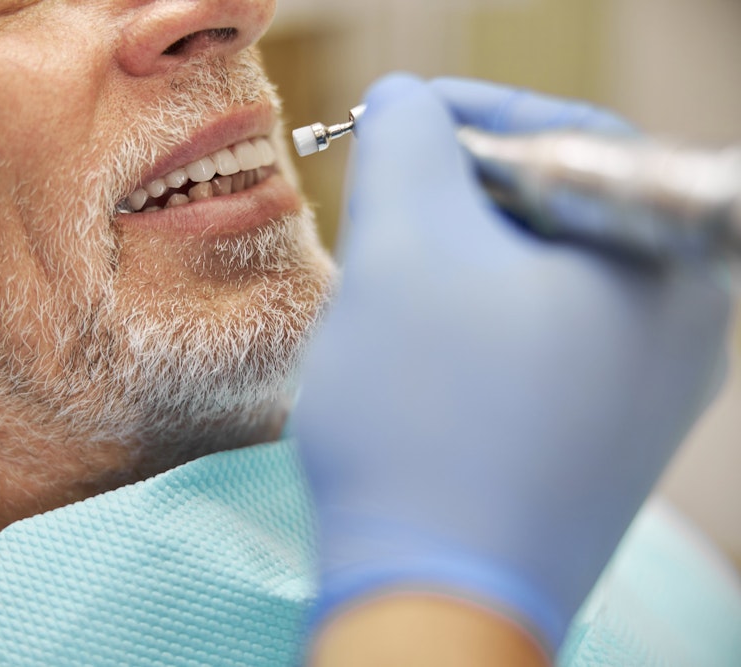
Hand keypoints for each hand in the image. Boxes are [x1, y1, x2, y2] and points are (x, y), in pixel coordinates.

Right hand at [292, 74, 732, 651]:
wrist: (439, 599)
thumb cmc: (423, 417)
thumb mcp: (403, 248)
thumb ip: (406, 141)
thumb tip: (404, 100)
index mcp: (668, 264)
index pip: (573, 140)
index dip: (473, 111)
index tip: (394, 110)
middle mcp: (686, 328)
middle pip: (560, 215)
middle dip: (459, 197)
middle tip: (383, 201)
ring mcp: (650, 394)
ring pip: (544, 281)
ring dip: (460, 262)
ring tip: (390, 281)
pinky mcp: (603, 440)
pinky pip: (543, 343)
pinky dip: (478, 323)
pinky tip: (421, 351)